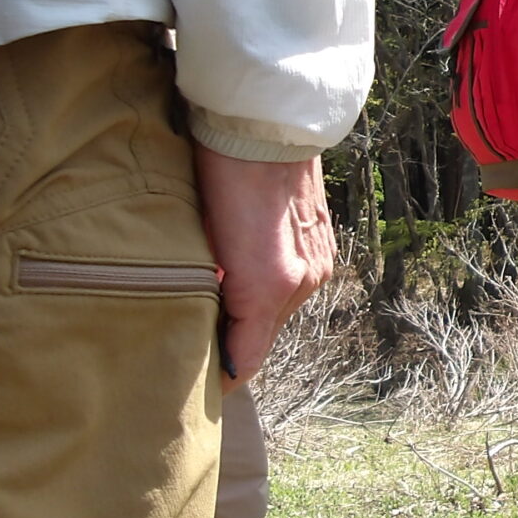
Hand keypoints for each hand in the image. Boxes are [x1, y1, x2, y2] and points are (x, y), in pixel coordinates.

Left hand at [194, 146, 336, 381]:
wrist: (266, 122)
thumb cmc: (220, 173)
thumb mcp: (200, 239)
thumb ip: (205, 291)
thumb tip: (201, 325)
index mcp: (269, 288)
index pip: (246, 359)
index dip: (221, 380)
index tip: (197, 394)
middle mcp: (303, 284)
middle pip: (263, 339)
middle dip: (234, 349)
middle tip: (194, 356)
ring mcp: (318, 264)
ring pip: (278, 311)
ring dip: (250, 316)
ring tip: (214, 313)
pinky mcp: (323, 244)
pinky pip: (294, 285)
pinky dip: (268, 291)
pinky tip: (242, 275)